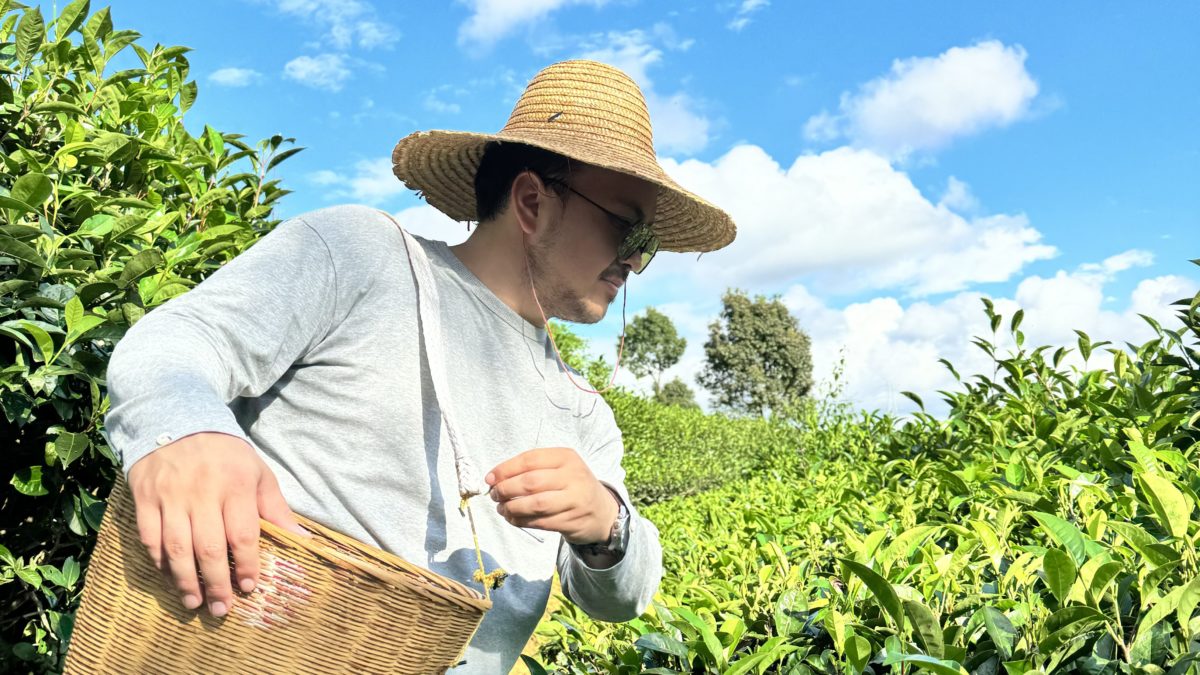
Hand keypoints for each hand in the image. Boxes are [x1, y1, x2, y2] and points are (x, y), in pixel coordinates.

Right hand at [127, 432, 304, 616]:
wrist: (177, 420)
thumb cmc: (226, 455)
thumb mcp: (257, 474)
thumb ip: (276, 510)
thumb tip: (303, 540)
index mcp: (236, 485)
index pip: (243, 534)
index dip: (248, 564)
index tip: (250, 587)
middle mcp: (202, 492)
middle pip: (209, 547)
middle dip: (216, 583)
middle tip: (221, 609)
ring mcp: (170, 496)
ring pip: (176, 547)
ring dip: (185, 580)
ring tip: (194, 603)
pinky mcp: (145, 498)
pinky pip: (150, 537)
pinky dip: (159, 561)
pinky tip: (169, 576)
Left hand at [486, 447, 618, 544]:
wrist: (602, 511)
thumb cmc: (571, 486)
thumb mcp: (559, 468)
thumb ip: (531, 469)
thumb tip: (494, 479)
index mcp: (567, 457)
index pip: (530, 459)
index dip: (506, 469)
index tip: (490, 478)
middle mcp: (573, 476)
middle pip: (531, 482)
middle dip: (506, 489)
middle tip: (495, 495)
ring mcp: (575, 500)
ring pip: (535, 505)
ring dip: (512, 508)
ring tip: (502, 508)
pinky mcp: (572, 521)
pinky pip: (540, 522)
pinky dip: (521, 521)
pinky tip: (513, 518)